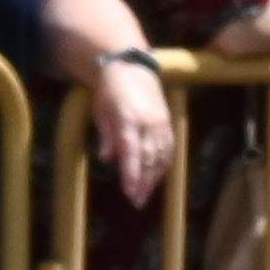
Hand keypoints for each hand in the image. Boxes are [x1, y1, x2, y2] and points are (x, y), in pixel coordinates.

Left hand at [88, 52, 178, 207]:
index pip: (131, 149)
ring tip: (144, 196)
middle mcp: (148, 121)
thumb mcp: (101, 111)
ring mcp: (161, 122)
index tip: (128, 191)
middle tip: (136, 201)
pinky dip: (162, 166)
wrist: (132, 68)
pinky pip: (168, 150)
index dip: (131, 172)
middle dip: (142, 181)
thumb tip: (107, 158)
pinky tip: (155, 179)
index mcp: (129, 116)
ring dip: (153, 178)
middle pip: (148, 157)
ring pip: (161, 156)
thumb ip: (106, 135)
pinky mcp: (167, 124)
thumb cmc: (110, 92)